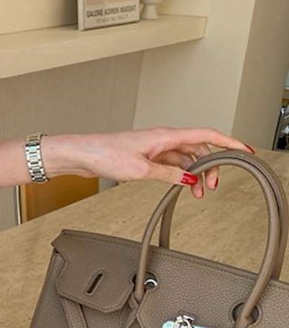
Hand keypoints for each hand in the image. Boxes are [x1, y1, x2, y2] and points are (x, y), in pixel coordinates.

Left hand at [55, 127, 255, 198]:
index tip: (244, 151)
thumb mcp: (141, 170)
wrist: (83, 154)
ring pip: (187, 157)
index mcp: (165, 135)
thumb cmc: (105, 154)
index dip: (228, 142)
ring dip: (196, 173)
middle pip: (200, 148)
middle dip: (212, 166)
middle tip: (213, 187)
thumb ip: (168, 174)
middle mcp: (163, 138)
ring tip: (199, 193)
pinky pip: (173, 163)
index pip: (206, 135)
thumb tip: (189, 180)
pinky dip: (181, 175)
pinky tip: (183, 186)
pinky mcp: (147, 156)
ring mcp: (156, 147)